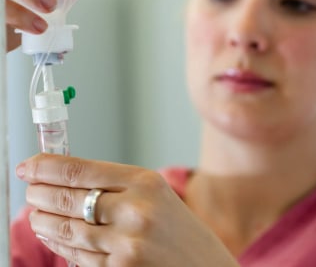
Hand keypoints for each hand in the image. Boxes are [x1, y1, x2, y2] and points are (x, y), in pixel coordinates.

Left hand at [17, 154, 238, 266]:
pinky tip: (56, 238)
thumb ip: (115, 185)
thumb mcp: (155, 194)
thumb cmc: (180, 229)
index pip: (81, 170)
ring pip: (68, 231)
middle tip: (29, 190)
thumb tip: (66, 179)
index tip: (28, 166)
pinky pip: (79, 257)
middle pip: (68, 199)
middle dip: (39, 194)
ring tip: (36, 214)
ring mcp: (127, 245)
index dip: (46, 167)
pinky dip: (62, 247)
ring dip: (44, 222)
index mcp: (145, 182)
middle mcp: (135, 210)